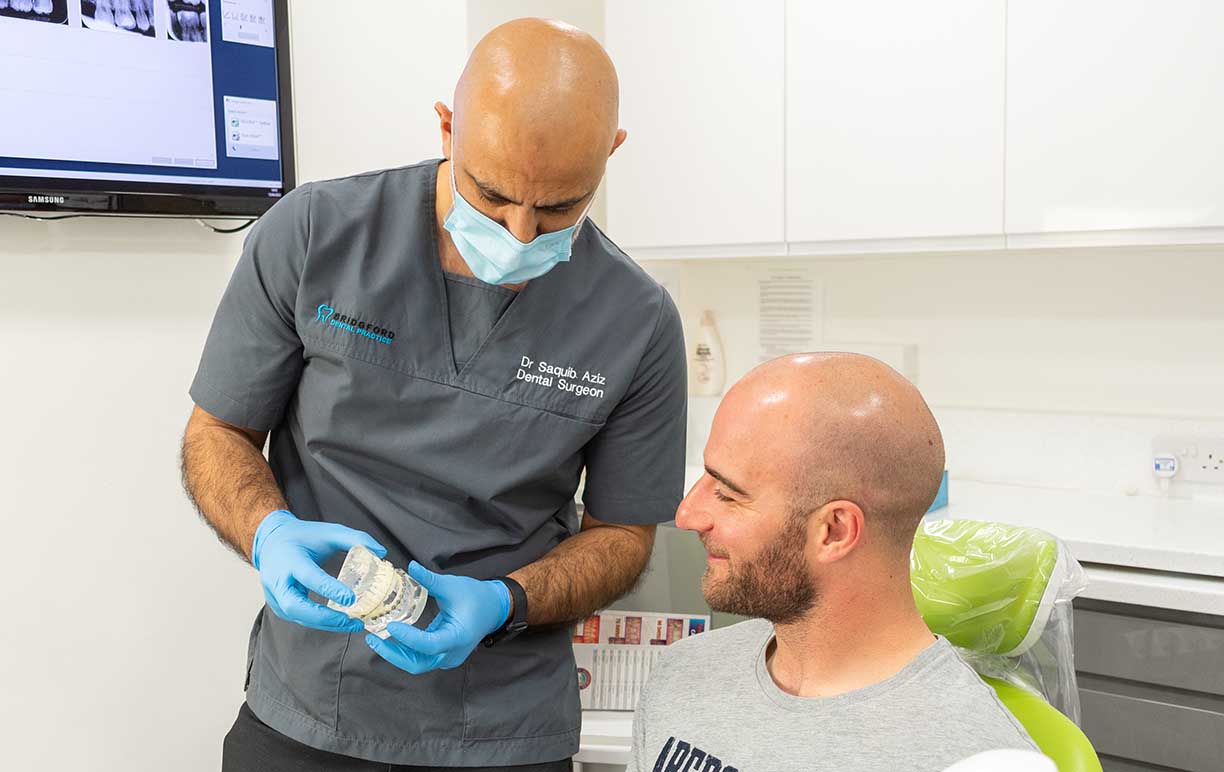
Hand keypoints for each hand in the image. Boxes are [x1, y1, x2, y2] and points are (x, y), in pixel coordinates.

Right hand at [252, 509, 386, 633]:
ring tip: (352, 624)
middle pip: (296, 606)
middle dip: (325, 617)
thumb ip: (355, 538)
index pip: (309, 577)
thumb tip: (381, 552)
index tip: (350, 599)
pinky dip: (319, 622)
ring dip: (325, 624)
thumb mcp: (328, 532)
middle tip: (352, 620)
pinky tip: (338, 622)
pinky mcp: (278, 605)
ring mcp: (275, 595)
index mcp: (290, 559)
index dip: (329, 589)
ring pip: (298, 617)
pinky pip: (299, 618)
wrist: (272, 542)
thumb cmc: (302, 537)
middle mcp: (278, 579)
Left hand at [365, 562, 510, 673]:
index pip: (429, 645)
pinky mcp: (443, 655)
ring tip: (376, 639)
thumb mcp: (452, 586)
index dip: (408, 638)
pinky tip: (391, 639)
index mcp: (458, 637)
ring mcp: (448, 657)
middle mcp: (452, 653)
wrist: (494, 608)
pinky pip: (421, 658)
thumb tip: (410, 567)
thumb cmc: (477, 597)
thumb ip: (430, 580)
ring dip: (396, 654)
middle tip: (373, 640)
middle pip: (418, 663)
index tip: (391, 626)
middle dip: (393, 654)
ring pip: (417, 664)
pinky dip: (405, 651)